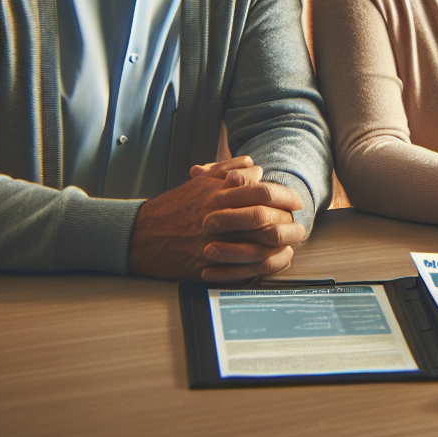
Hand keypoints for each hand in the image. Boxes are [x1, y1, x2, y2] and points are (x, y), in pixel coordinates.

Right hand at [128, 158, 306, 281]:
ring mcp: (212, 244)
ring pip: (259, 245)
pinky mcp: (207, 266)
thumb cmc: (173, 208)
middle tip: (297, 223)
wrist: (140, 236)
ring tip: (289, 243)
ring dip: (279, 245)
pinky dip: (262, 266)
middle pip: (266, 219)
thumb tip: (255, 167)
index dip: (285, 196)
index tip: (295, 202)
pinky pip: (243, 269)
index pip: (262, 192)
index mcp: (216, 195)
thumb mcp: (200, 183)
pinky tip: (272, 261)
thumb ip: (229, 171)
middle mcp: (216, 218)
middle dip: (288, 222)